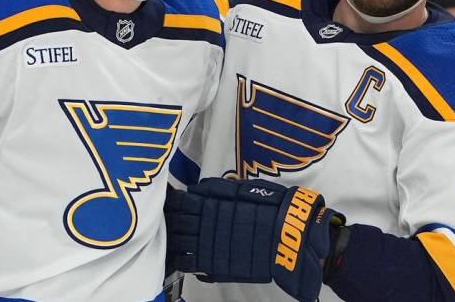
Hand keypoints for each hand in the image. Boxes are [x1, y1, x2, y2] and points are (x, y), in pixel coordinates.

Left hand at [165, 178, 343, 301]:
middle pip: (178, 220)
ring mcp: (212, 245)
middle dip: (167, 219)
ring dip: (170, 238)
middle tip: (160, 218)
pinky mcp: (218, 264)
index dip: (172, 201)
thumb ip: (220, 190)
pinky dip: (179, 258)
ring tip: (164, 236)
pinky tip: (175, 256)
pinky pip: (190, 261)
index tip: (166, 199)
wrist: (293, 237)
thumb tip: (196, 190)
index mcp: (216, 202)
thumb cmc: (275, 209)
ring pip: (180, 241)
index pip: (183, 201)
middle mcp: (210, 223)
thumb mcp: (248, 191)